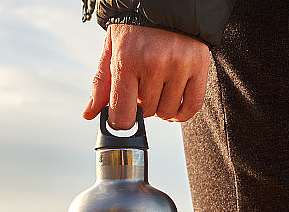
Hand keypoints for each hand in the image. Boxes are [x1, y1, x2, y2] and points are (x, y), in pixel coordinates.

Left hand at [82, 24, 210, 128]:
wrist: (165, 3)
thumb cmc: (135, 28)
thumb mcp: (111, 50)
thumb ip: (101, 85)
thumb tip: (89, 114)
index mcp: (127, 60)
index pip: (122, 115)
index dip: (121, 122)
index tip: (122, 118)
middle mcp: (154, 63)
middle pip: (146, 113)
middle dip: (141, 105)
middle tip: (141, 87)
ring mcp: (179, 65)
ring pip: (168, 112)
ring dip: (161, 107)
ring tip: (157, 88)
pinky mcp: (199, 65)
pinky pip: (192, 106)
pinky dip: (182, 112)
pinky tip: (173, 102)